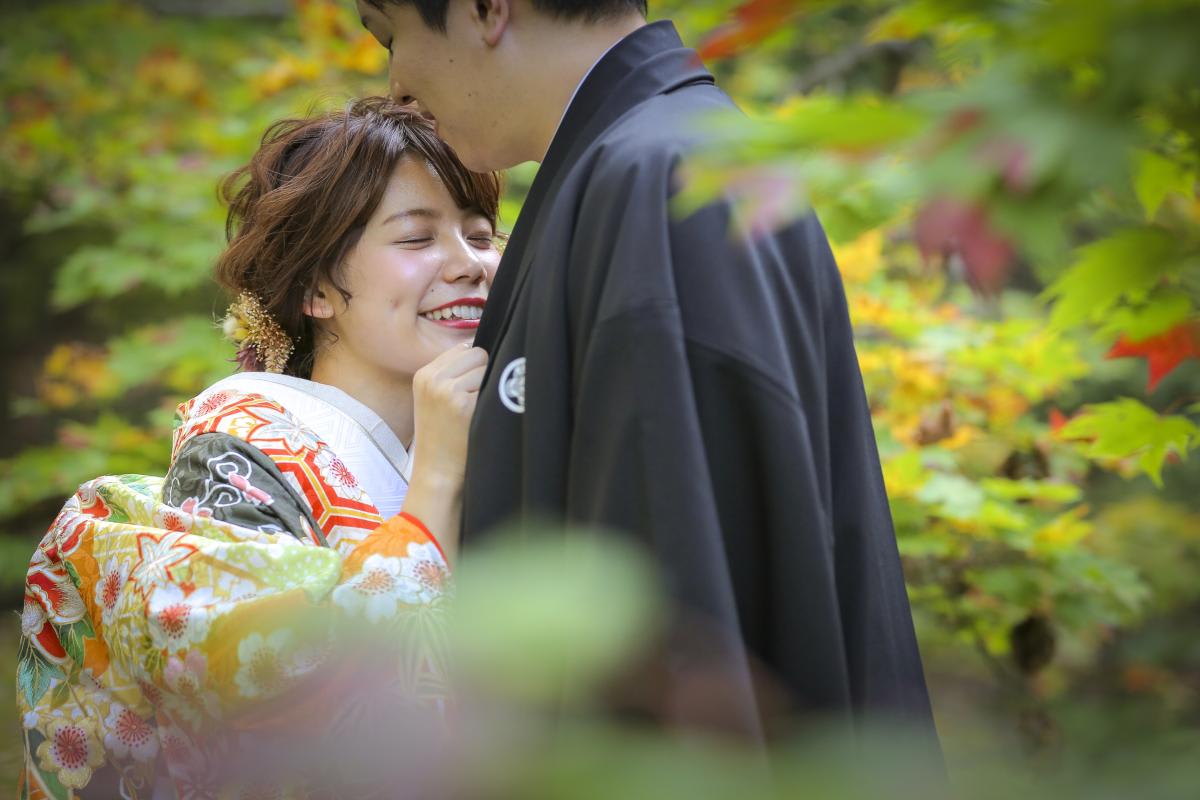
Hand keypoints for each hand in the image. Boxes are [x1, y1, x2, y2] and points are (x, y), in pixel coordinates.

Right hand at [409, 343, 488, 491]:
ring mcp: (447, 390)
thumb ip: (452, 373)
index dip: (473, 367)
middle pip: (478, 353)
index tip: (469, 389)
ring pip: (487, 368)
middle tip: (474, 401)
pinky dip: (494, 399)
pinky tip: (481, 417)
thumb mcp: (433, 398)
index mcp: (424, 374)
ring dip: (489, 386)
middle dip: (483, 373)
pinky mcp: (464, 404)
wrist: (437, 472)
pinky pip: (493, 386)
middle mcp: (433, 378)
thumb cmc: (442, 437)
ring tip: (475, 411)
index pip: (463, 348)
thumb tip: (486, 351)